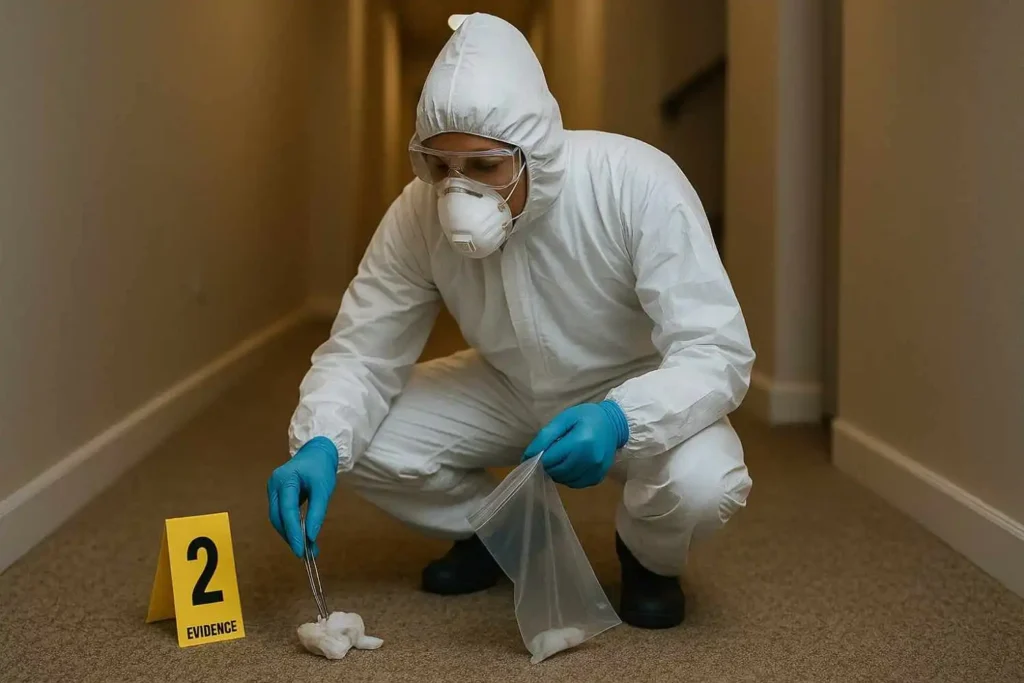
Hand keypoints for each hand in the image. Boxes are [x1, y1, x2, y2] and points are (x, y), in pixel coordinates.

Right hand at [267, 436, 338, 557]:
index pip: (287, 511)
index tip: (301, 550)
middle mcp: (274, 485)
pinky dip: (290, 525)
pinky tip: (300, 535)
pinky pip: (281, 514)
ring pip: (277, 518)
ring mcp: (273, 490)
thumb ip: (317, 513)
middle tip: (305, 553)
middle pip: (278, 517)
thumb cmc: (321, 468)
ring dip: (289, 533)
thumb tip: (311, 537)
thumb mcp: (323, 489)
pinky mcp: (277, 494)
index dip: (293, 532)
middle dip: (290, 536)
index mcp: (285, 480)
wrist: (317, 452)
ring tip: (306, 548)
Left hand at [523, 401, 629, 487]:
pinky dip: (568, 478)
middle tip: (550, 454)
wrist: (614, 424)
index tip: (538, 451)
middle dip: (548, 465)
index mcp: (581, 442)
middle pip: (557, 471)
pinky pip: (576, 484)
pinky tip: (570, 465)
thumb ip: (546, 436)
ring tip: (560, 459)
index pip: (550, 459)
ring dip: (557, 472)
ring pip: (565, 480)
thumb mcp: (564, 418)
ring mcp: (595, 471)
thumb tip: (528, 456)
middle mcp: (590, 460)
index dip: (539, 457)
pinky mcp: (598, 478)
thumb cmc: (587, 417)